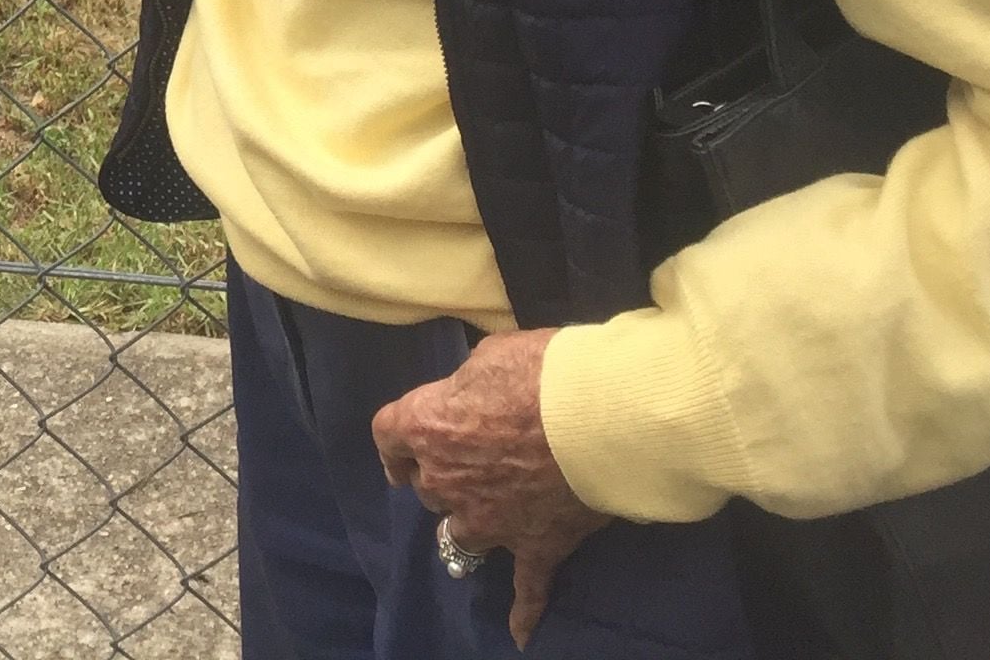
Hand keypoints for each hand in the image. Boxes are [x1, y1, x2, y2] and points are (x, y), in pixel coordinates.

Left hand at [370, 331, 607, 647]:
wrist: (600, 417)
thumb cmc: (541, 373)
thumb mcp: (489, 357)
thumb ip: (470, 385)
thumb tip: (475, 396)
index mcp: (426, 427)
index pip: (389, 436)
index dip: (397, 443)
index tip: (404, 450)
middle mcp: (446, 481)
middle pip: (428, 487)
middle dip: (443, 476)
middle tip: (474, 462)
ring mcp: (488, 521)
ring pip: (461, 533)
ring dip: (471, 523)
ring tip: (488, 517)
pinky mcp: (533, 547)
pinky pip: (525, 590)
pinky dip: (523, 612)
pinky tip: (520, 633)